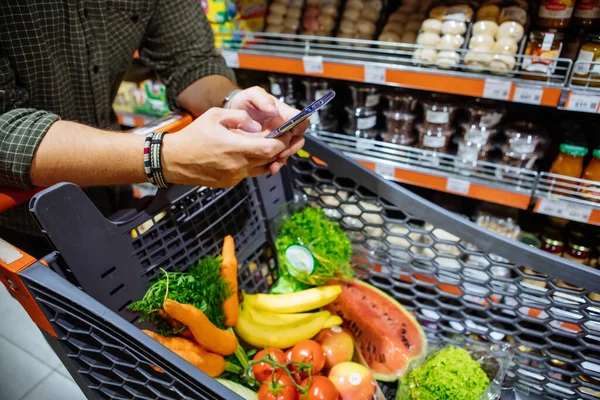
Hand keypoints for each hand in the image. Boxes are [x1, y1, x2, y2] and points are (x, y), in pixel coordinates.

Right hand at [161, 108, 294, 187]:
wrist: (173, 160)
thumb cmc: (193, 135)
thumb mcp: (215, 115)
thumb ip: (240, 117)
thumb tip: (257, 125)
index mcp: (235, 147)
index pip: (271, 148)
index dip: (283, 141)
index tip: (287, 133)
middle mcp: (238, 165)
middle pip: (270, 159)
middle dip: (280, 148)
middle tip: (285, 138)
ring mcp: (234, 177)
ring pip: (262, 168)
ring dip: (269, 158)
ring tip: (271, 145)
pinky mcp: (230, 183)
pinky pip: (249, 173)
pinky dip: (254, 164)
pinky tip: (252, 153)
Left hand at [228, 86, 307, 172]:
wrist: (230, 115)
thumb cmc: (245, 102)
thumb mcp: (252, 95)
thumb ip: (262, 99)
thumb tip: (274, 110)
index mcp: (284, 114)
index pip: (302, 119)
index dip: (300, 126)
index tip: (292, 131)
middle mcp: (284, 128)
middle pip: (298, 139)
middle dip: (292, 147)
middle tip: (282, 152)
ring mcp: (277, 140)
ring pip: (288, 151)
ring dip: (283, 158)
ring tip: (275, 163)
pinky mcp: (269, 150)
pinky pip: (276, 159)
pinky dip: (274, 164)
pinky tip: (270, 168)